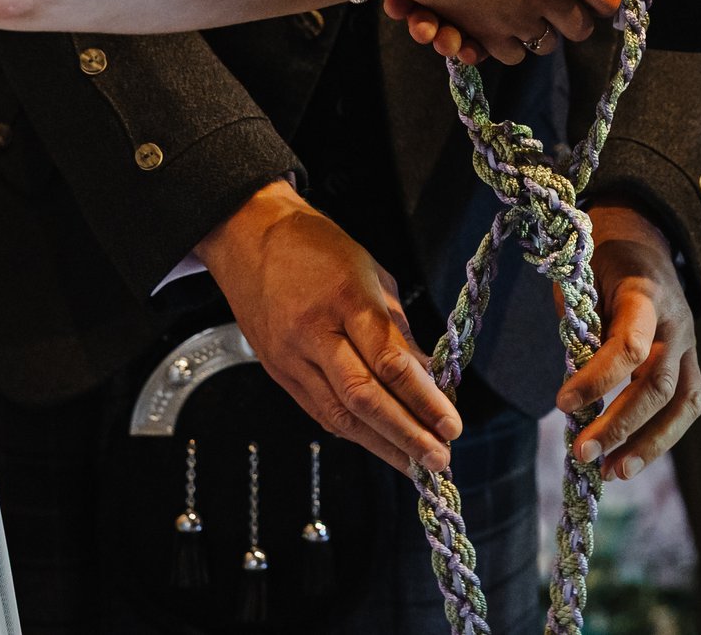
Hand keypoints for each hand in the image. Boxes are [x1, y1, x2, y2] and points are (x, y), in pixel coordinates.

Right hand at [194, 180, 460, 473]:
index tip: (453, 423)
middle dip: (406, 434)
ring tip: (415, 466)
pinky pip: (318, 411)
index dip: (423, 398)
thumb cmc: (318, 247)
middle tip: (440, 459)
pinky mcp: (277, 371)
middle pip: (364, 397)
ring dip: (381, 445)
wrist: (248, 235)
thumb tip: (429, 376)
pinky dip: (353, 432)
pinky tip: (379, 444)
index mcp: (346, 298)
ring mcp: (291, 356)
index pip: (389, 361)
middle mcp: (314, 332)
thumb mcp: (372, 273)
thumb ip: (398, 329)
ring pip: (338, 414)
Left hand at [555, 204, 700, 480]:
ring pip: (683, 402)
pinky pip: (686, 406)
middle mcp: (677, 323)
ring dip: (648, 444)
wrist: (641, 244)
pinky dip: (660, 437)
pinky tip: (627, 460)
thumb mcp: (581, 282)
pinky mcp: (691, 363)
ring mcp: (690, 345)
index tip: (561, 403)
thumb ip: (579, 330)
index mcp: (646, 295)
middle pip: (658, 384)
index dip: (597, 380)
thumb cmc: (600, 266)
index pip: (630, 345)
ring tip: (611, 472)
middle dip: (620, 424)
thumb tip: (572, 395)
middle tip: (581, 453)